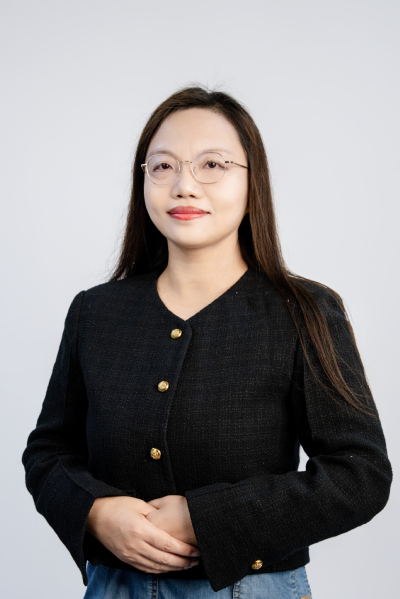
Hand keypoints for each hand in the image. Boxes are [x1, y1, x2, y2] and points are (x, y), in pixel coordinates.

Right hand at [85, 496, 199, 573]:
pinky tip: (169, 568)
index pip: (168, 545)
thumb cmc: (118, 506)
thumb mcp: (139, 505)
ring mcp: (130, 555)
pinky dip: (160, 570)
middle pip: (164, 559)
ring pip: (156, 567)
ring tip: (187, 565)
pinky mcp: (126, 559)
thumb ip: (156, 515)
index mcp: (141, 530)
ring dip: (173, 568)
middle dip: (183, 562)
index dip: (184, 550)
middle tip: (196, 560)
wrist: (95, 516)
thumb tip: (172, 524)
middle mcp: (135, 546)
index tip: (196, 550)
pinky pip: (146, 569)